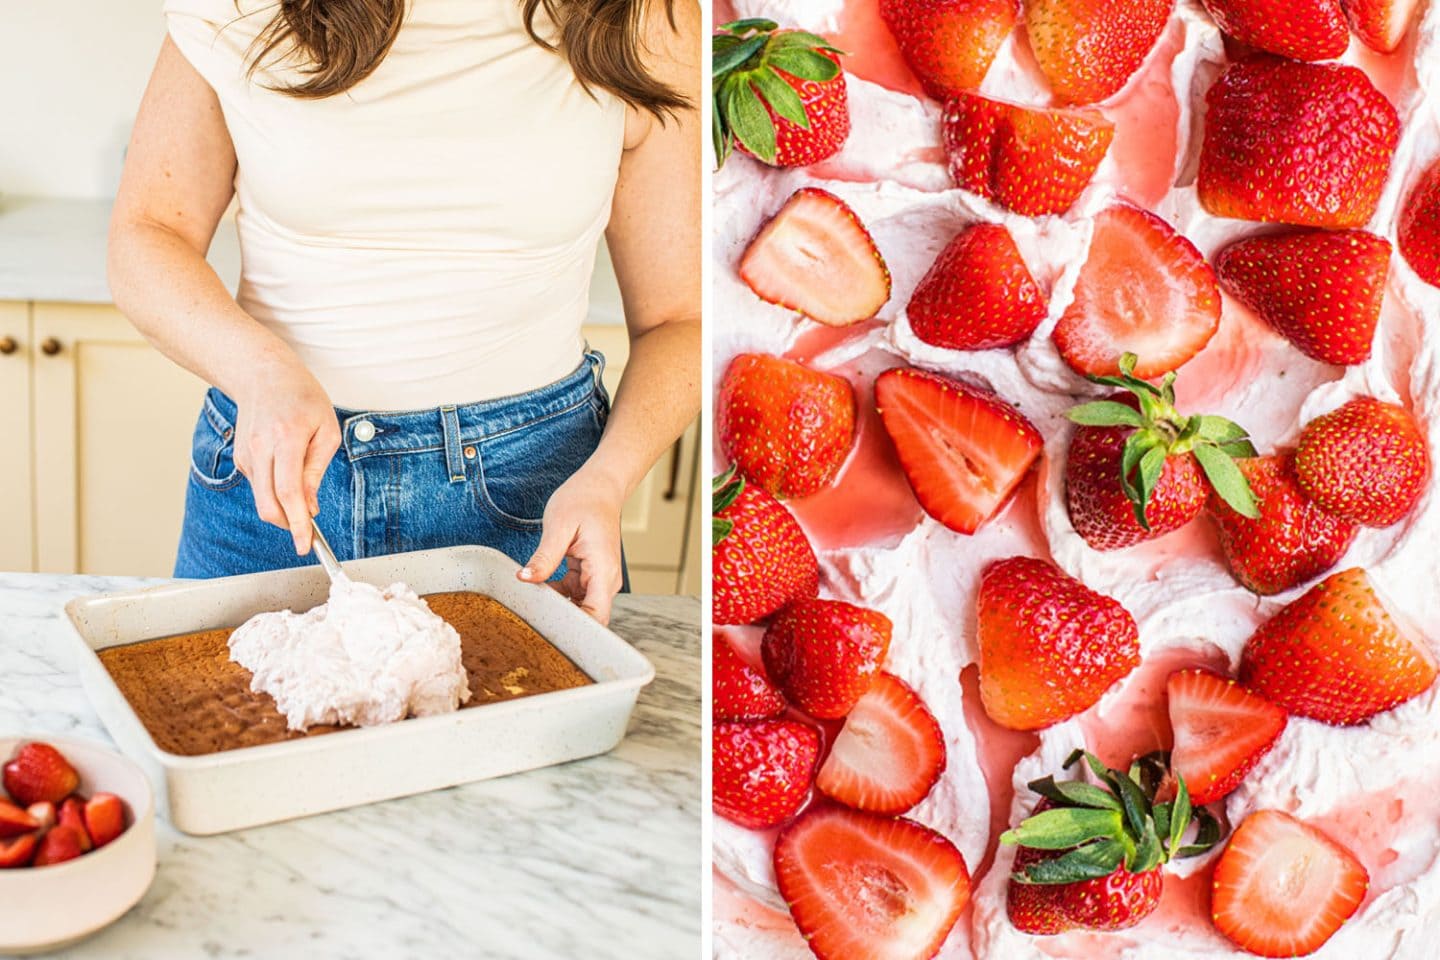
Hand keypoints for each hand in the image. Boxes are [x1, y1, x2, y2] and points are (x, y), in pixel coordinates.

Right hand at [231, 356, 339, 554]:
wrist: (263, 375)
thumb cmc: (302, 398)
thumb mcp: (326, 430)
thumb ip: (316, 470)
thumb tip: (308, 508)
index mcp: (287, 438)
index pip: (288, 491)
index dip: (297, 522)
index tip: (304, 544)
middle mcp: (260, 447)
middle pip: (268, 502)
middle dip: (287, 524)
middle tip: (306, 531)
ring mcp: (246, 453)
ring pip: (262, 498)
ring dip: (282, 507)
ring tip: (302, 491)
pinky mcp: (240, 458)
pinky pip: (259, 485)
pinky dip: (274, 490)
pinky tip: (285, 468)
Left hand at [519, 467, 625, 623]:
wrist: (600, 487)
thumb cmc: (585, 500)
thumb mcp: (559, 525)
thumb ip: (544, 556)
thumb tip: (525, 578)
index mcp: (603, 569)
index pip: (596, 615)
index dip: (575, 629)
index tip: (548, 631)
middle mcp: (605, 579)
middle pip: (588, 617)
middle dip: (562, 623)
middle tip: (531, 620)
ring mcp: (598, 578)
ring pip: (580, 608)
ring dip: (557, 609)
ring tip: (530, 605)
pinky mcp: (589, 575)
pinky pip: (573, 596)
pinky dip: (557, 596)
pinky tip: (539, 589)